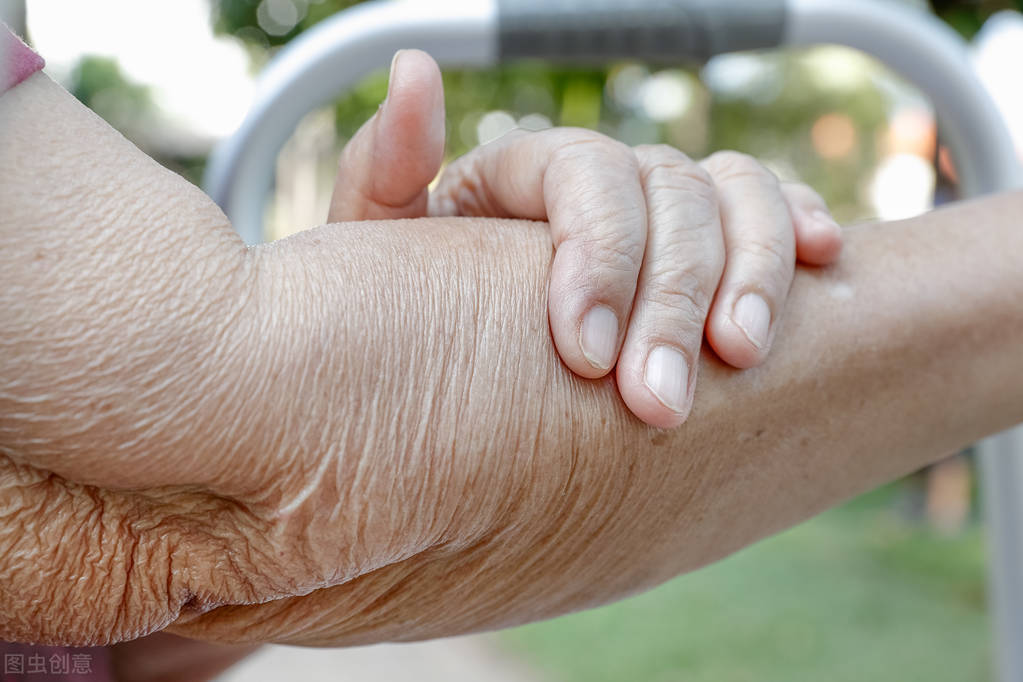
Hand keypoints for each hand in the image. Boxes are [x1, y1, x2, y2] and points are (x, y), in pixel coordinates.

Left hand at [327, 50, 842, 427]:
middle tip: (658, 404)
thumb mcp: (380, 250)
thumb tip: (414, 65)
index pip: (584, 177)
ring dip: (751, 273)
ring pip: (734, 198)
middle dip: (672, 299)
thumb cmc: (409, 307)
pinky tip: (822, 260)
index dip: (596, 257)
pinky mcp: (711, 245)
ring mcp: (663, 207)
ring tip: (742, 357)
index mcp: (526, 170)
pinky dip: (799, 226)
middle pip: (668, 197)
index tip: (583, 357)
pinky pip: (772, 210)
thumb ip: (389, 168)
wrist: (447, 363)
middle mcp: (604, 178)